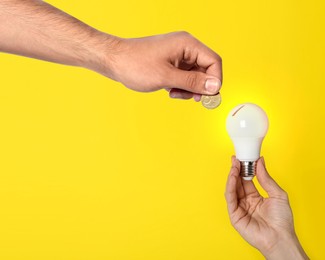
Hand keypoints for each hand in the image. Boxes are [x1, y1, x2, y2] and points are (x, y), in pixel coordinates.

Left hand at [98, 32, 221, 100]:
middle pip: (206, 69)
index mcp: (187, 44)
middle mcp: (185, 47)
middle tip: (192, 98)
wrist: (114, 61)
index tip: (208, 96)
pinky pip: (184, 76)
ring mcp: (177, 55)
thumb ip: (192, 82)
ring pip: (195, 75)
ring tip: (174, 93)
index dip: (215, 80)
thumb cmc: (135, 64)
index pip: (214, 61)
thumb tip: (214, 86)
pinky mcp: (171, 62)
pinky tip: (169, 90)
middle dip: (200, 86)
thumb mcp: (166, 77)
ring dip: (189, 88)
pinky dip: (180, 86)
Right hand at [225, 156, 308, 259]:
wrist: (280, 237)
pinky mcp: (234, 215)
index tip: (243, 158)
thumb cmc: (282, 220)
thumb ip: (266, 178)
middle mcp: (245, 202)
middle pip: (237, 183)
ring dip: (232, 176)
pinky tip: (233, 177)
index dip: (244, 169)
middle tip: (236, 159)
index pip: (246, 180)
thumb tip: (260, 162)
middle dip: (236, 170)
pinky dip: (230, 186)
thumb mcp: (277, 194)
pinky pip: (230, 198)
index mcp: (255, 197)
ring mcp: (239, 208)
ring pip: (232, 189)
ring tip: (234, 165)